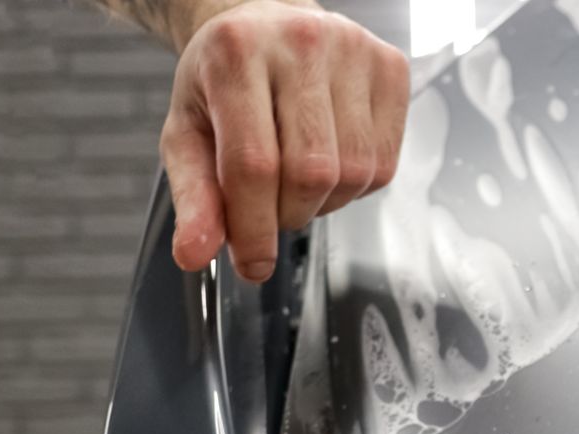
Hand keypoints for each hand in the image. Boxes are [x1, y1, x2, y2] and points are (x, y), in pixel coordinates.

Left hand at [161, 0, 409, 281]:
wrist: (264, 23)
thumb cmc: (224, 79)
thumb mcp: (188, 131)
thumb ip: (193, 197)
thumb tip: (195, 254)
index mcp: (235, 52)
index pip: (253, 165)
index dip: (255, 229)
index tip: (253, 263)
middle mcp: (300, 42)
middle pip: (310, 174)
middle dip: (290, 213)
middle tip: (271, 205)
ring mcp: (354, 52)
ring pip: (354, 175)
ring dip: (325, 202)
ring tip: (299, 180)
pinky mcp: (391, 68)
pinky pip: (385, 164)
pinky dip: (357, 184)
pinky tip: (333, 162)